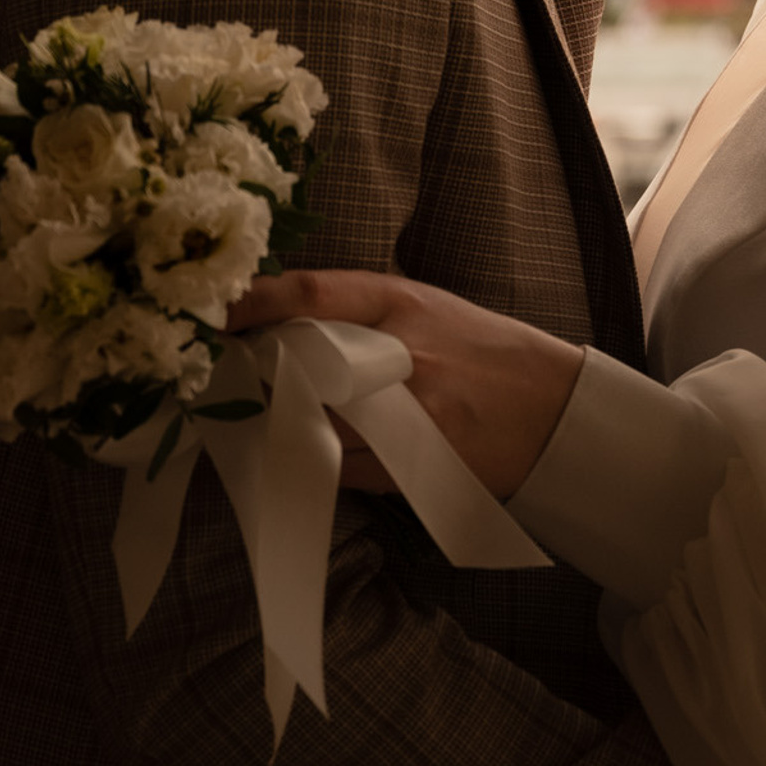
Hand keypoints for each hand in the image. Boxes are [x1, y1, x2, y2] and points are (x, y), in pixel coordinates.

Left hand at [227, 267, 585, 500]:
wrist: (552, 410)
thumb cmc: (484, 351)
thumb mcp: (429, 309)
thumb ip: (364, 312)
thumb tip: (284, 323)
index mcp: (403, 303)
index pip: (312, 294)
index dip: (254, 301)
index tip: (212, 312)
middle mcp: (403, 355)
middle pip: (302, 367)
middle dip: (256, 377)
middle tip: (219, 380)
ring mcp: (410, 415)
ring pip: (318, 427)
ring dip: (278, 429)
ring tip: (249, 424)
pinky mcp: (416, 467)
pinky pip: (346, 471)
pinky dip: (319, 466)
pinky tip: (298, 460)